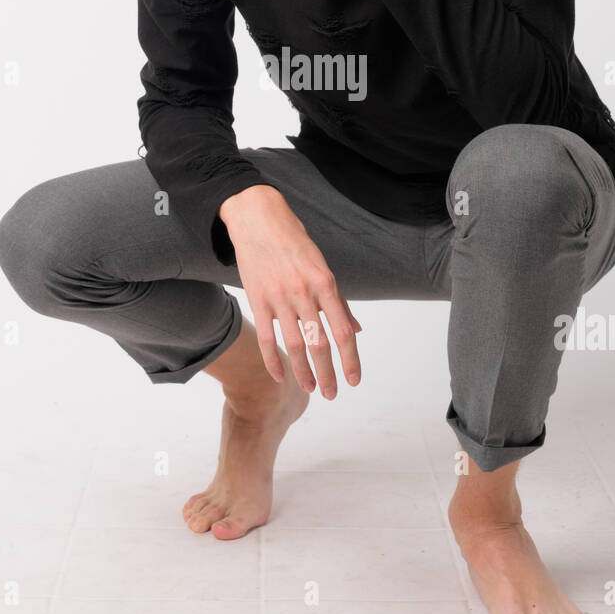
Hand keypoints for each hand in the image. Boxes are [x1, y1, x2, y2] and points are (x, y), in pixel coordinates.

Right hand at [220, 186, 362, 396]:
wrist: (259, 219)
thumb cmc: (296, 243)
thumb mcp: (323, 267)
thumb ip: (339, 301)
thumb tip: (357, 330)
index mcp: (325, 283)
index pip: (343, 330)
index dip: (351, 358)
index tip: (354, 380)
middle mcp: (304, 292)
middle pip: (320, 343)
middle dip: (328, 373)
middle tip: (333, 394)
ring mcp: (279, 296)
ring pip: (294, 344)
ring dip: (303, 371)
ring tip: (311, 389)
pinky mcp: (257, 299)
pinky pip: (267, 337)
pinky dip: (273, 360)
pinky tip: (281, 376)